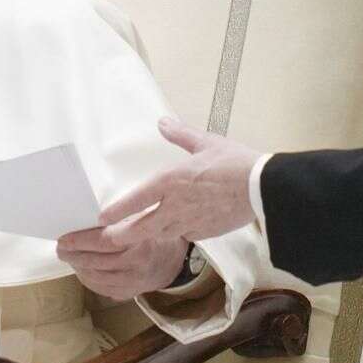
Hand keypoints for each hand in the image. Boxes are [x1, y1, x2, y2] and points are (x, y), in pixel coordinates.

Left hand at [57, 215, 189, 299]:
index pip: (104, 242)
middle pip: (96, 262)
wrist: (173, 262)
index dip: (80, 241)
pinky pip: (100, 288)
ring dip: (78, 267)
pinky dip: (87, 278)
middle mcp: (137, 265)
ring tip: (69, 256)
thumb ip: (118, 221)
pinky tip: (81, 268)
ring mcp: (132, 283)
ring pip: (95, 277)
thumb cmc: (153, 236)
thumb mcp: (141, 220)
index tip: (64, 238)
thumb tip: (84, 220)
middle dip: (73, 255)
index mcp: (141, 243)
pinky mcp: (128, 294)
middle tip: (61, 248)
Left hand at [95, 118, 259, 246]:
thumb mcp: (205, 142)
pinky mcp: (204, 232)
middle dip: (121, 236)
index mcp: (170, 182)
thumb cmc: (235, 164)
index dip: (116, 211)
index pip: (135, 200)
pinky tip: (172, 231)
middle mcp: (175, 206)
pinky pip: (183, 236)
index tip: (101, 218)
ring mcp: (189, 222)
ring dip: (145, 237)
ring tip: (134, 238)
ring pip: (159, 235)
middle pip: (140, 229)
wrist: (261, 189)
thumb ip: (180, 134)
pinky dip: (174, 235)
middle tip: (107, 239)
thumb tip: (163, 122)